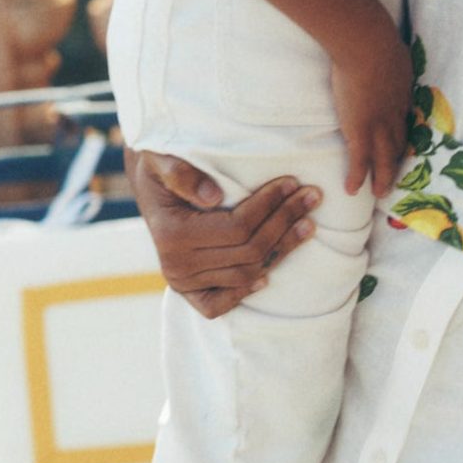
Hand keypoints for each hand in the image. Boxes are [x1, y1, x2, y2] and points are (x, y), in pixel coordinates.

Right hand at [126, 151, 319, 319]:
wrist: (151, 189)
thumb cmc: (160, 166)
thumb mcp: (161, 157)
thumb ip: (180, 173)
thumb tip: (213, 196)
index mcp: (170, 234)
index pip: (237, 227)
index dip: (269, 205)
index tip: (292, 183)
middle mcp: (176, 265)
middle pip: (248, 252)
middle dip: (285, 222)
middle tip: (311, 197)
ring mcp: (183, 283)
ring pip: (246, 274)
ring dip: (281, 250)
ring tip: (308, 224)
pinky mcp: (190, 293)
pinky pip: (220, 305)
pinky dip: (246, 291)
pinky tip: (269, 272)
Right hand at [331, 6, 414, 196]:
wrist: (367, 45)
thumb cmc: (377, 39)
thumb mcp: (393, 48)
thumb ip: (391, 55)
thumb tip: (389, 49)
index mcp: (402, 94)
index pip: (403, 121)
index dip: (402, 134)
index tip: (402, 144)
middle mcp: (395, 115)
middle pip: (399, 144)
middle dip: (398, 162)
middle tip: (396, 177)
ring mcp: (378, 125)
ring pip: (384, 159)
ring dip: (383, 177)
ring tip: (381, 193)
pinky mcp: (360, 131)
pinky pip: (359, 161)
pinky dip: (357, 176)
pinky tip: (353, 190)